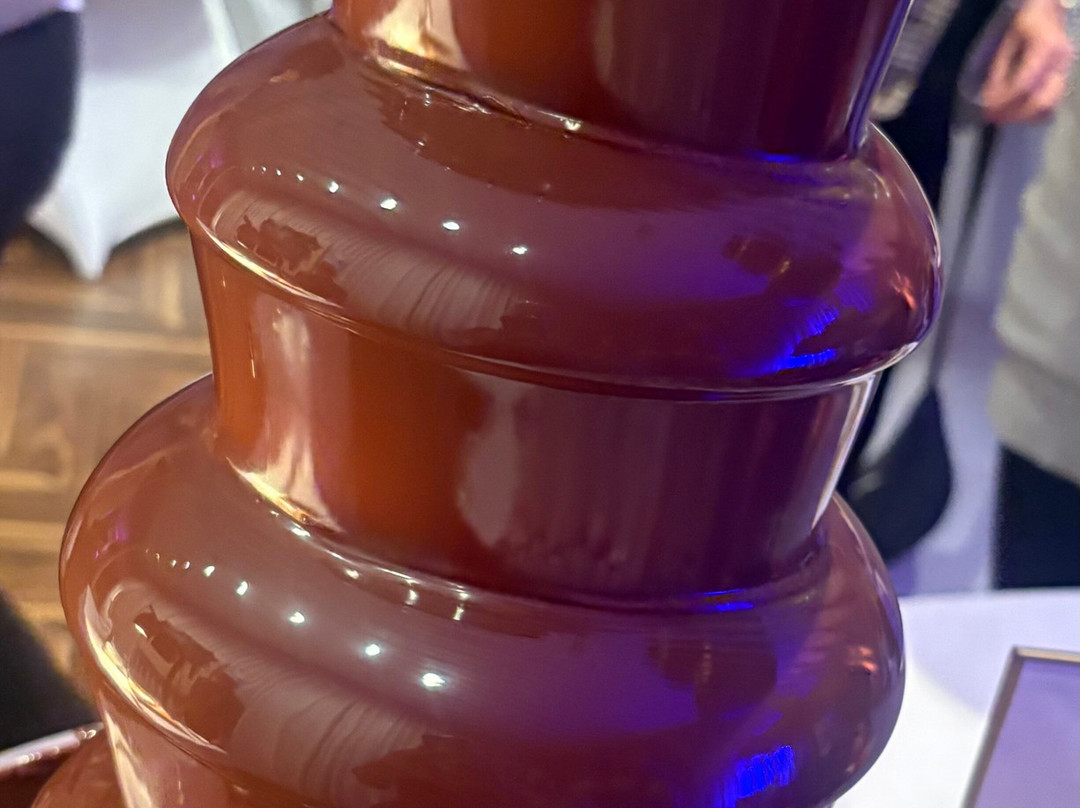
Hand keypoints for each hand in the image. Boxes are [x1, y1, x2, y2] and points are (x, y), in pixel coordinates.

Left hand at [980, 0, 1074, 122]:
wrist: (1049, 13)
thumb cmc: (1026, 25)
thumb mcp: (1007, 43)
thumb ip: (998, 72)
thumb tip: (988, 100)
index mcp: (1046, 48)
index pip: (1024, 84)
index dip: (1003, 100)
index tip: (986, 110)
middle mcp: (1060, 62)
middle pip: (1041, 101)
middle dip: (1014, 114)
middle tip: (992, 117)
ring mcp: (1065, 72)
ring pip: (1049, 107)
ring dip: (1022, 117)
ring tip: (1002, 117)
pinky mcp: (1063, 79)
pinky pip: (1051, 105)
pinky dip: (1032, 114)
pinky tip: (1016, 113)